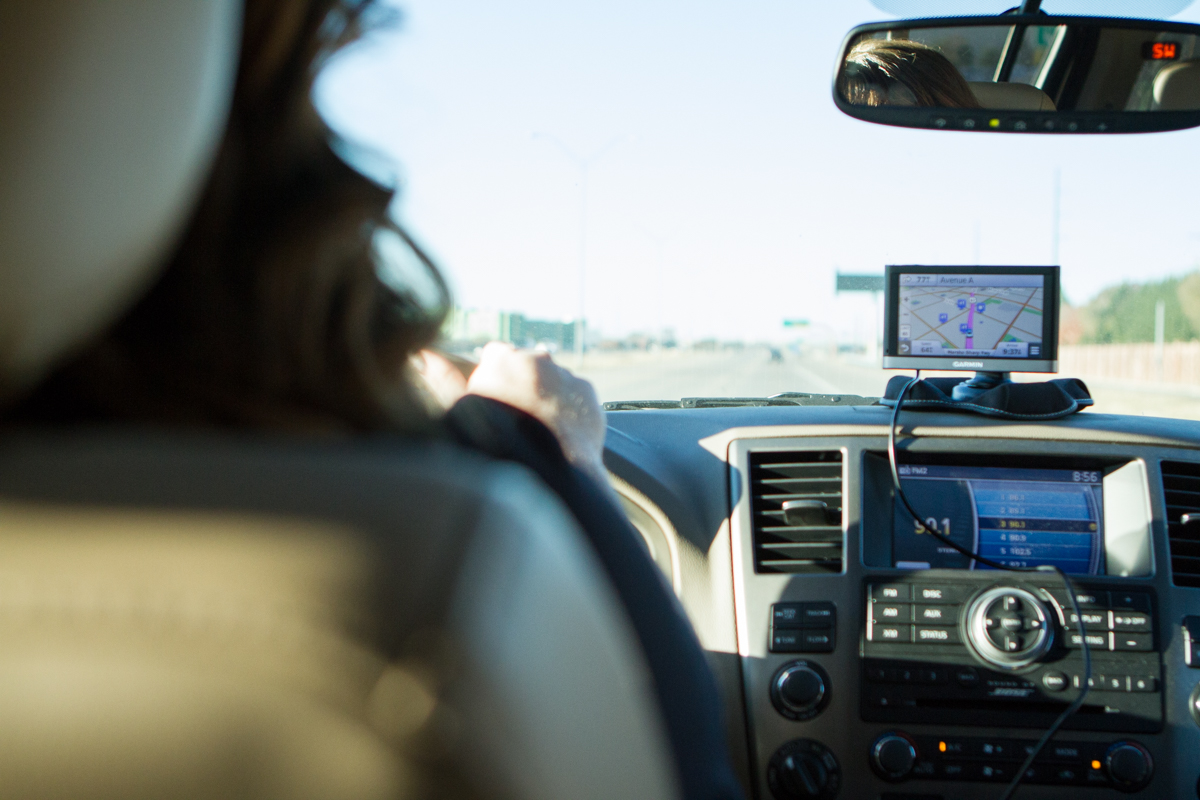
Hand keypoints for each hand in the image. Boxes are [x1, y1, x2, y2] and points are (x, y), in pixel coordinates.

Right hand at [416, 344, 607, 477]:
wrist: (546, 473)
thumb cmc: (496, 446)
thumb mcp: (460, 411)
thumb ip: (443, 379)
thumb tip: (424, 355)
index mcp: (503, 358)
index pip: (495, 354)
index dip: (492, 377)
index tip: (491, 398)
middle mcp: (537, 358)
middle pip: (526, 365)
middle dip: (521, 383)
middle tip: (514, 419)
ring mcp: (566, 374)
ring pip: (552, 380)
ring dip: (546, 395)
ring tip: (538, 431)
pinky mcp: (588, 394)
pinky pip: (575, 396)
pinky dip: (568, 409)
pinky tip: (559, 433)